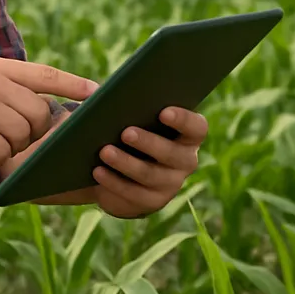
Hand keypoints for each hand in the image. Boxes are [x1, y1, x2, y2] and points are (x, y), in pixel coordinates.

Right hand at [0, 58, 97, 166]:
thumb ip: (8, 92)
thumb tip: (49, 110)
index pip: (45, 74)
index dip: (74, 84)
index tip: (99, 94)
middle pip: (40, 113)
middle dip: (31, 134)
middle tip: (4, 138)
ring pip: (24, 135)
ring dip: (8, 148)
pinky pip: (2, 151)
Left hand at [90, 107, 207, 218]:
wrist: (122, 167)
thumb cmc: (131, 129)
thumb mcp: (135, 116)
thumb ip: (131, 103)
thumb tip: (98, 91)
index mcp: (188, 135)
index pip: (197, 127)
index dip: (183, 120)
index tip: (163, 112)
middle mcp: (185, 161)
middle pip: (172, 153)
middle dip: (148, 143)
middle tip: (126, 132)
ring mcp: (170, 184)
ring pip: (150, 175)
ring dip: (126, 163)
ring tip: (105, 151)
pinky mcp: (152, 202)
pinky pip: (133, 194)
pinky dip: (114, 182)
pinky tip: (98, 171)